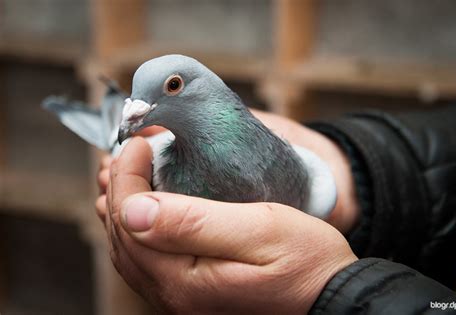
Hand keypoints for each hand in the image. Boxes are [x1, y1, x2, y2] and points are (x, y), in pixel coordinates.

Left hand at [104, 138, 357, 312]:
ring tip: (130, 173)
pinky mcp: (190, 295)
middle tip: (130, 152)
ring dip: (124, 207)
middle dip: (120, 187)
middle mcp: (174, 296)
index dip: (128, 175)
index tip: (140, 143)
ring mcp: (179, 299)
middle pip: (123, 235)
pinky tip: (146, 209)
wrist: (328, 298)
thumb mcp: (260, 230)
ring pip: (129, 250)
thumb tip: (134, 208)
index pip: (131, 219)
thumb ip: (195, 223)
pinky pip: (147, 261)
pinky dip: (138, 228)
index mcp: (185, 280)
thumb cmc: (305, 262)